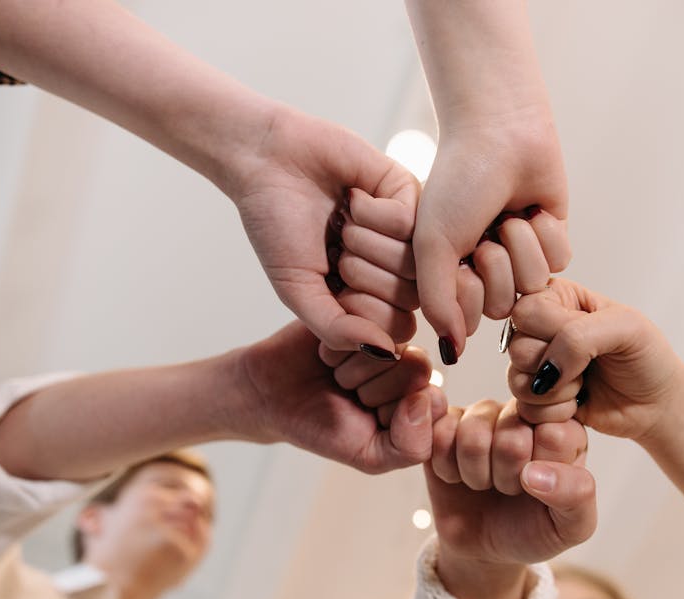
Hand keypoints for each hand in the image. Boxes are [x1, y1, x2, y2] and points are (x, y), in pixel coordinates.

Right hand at [234, 106, 420, 356]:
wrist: (268, 160)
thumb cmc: (277, 226)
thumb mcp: (298, 291)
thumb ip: (337, 329)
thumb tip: (386, 353)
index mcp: (370, 296)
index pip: (396, 330)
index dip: (362, 312)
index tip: (331, 285)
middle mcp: (394, 268)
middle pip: (410, 299)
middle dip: (361, 274)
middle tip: (334, 247)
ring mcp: (407, 233)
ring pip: (415, 263)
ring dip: (366, 243)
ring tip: (341, 222)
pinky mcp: (411, 194)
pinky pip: (412, 223)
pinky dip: (373, 214)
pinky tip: (352, 199)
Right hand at [235, 321, 445, 473]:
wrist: (270, 397)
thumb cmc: (321, 427)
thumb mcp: (369, 455)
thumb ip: (410, 447)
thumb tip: (426, 398)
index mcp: (422, 394)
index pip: (433, 400)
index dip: (395, 414)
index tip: (368, 418)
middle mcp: (410, 359)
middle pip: (415, 369)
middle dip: (372, 390)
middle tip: (346, 393)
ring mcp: (387, 330)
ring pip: (391, 346)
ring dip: (352, 368)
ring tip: (335, 373)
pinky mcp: (360, 307)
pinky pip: (364, 323)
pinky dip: (338, 345)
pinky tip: (325, 352)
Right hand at [414, 121, 569, 363]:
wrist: (499, 130)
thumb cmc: (457, 182)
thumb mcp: (433, 244)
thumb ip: (437, 303)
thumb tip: (451, 353)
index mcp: (451, 273)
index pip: (467, 318)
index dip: (467, 290)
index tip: (460, 256)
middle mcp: (484, 271)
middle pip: (503, 304)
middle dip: (497, 263)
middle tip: (487, 228)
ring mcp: (520, 257)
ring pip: (534, 285)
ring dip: (521, 244)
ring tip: (509, 213)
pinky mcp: (552, 241)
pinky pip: (560, 263)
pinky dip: (545, 232)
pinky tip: (532, 207)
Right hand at [425, 400, 593, 598]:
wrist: (484, 546)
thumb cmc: (533, 529)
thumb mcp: (570, 526)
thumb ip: (576, 495)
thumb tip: (536, 472)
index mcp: (565, 430)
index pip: (554, 435)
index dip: (539, 471)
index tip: (538, 487)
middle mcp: (525, 412)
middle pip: (511, 435)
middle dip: (506, 477)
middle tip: (510, 488)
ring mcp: (484, 413)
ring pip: (472, 433)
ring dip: (475, 473)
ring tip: (484, 482)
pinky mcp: (447, 421)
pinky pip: (438, 432)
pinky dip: (445, 467)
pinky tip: (457, 475)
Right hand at [507, 278, 683, 440]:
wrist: (656, 404)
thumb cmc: (646, 357)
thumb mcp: (625, 327)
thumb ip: (578, 337)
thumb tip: (544, 371)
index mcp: (558, 298)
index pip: (526, 311)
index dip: (553, 331)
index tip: (588, 339)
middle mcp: (540, 329)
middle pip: (517, 347)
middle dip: (556, 364)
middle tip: (588, 366)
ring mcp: (536, 366)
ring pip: (516, 380)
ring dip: (557, 392)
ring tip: (584, 385)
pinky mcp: (538, 399)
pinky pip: (525, 408)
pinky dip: (555, 412)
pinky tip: (578, 404)